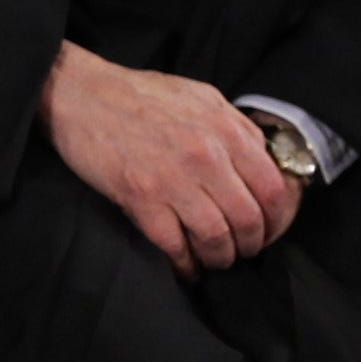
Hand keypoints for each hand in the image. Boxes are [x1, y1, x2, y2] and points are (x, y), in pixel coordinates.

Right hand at [43, 42, 297, 280]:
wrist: (83, 95)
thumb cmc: (141, 95)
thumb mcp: (202, 97)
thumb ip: (236, 128)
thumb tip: (263, 160)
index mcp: (225, 129)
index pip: (272, 188)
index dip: (277, 219)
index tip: (268, 230)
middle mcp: (205, 155)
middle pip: (248, 220)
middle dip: (250, 245)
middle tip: (242, 250)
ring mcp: (172, 179)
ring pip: (216, 238)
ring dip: (220, 258)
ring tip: (215, 259)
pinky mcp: (140, 198)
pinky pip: (175, 246)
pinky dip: (185, 265)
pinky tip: (186, 266)